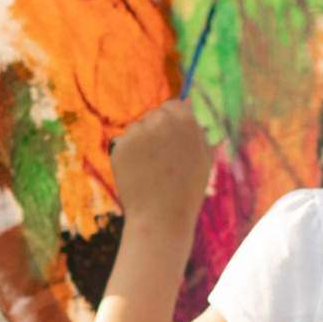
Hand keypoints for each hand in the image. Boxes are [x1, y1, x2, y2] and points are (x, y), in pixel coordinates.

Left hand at [110, 95, 211, 238]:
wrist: (160, 218)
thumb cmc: (186, 191)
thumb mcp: (203, 158)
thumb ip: (197, 129)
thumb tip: (187, 103)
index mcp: (186, 122)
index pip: (173, 105)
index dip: (172, 123)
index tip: (171, 141)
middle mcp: (161, 122)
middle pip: (153, 114)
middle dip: (155, 131)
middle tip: (160, 161)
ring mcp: (138, 133)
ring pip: (136, 128)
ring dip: (140, 143)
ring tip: (150, 170)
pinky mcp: (119, 145)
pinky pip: (122, 142)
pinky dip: (127, 155)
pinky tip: (137, 174)